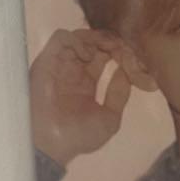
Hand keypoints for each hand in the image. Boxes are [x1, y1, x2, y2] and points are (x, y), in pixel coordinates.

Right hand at [29, 28, 133, 167]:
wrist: (53, 144)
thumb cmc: (79, 135)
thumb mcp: (109, 118)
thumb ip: (119, 94)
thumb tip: (126, 73)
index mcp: (85, 82)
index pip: (103, 55)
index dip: (118, 52)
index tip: (131, 56)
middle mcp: (72, 70)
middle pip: (92, 42)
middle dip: (110, 41)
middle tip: (122, 46)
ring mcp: (60, 64)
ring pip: (78, 36)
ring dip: (96, 38)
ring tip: (108, 48)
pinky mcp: (48, 60)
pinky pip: (60, 38)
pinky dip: (76, 40)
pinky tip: (88, 55)